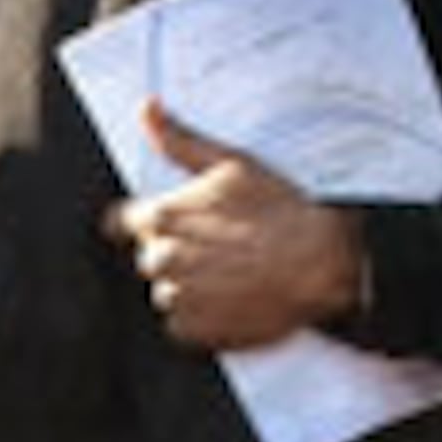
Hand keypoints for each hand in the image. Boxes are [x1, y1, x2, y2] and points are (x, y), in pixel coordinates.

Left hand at [100, 101, 365, 352]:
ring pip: (167, 291)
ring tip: (231, 273)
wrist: (321, 262)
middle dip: (175, 252)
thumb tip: (146, 110)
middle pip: (150, 257)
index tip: (171, 224)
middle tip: (219, 247)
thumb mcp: (229, 162)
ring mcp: (179, 298)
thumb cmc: (280, 210)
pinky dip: (203, 316)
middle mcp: (162, 259)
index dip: (144, 222)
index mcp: (161, 216)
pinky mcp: (197, 330)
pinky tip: (233, 298)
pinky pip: (183, 324)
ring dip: (189, 285)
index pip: (120, 223)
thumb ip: (177, 140)